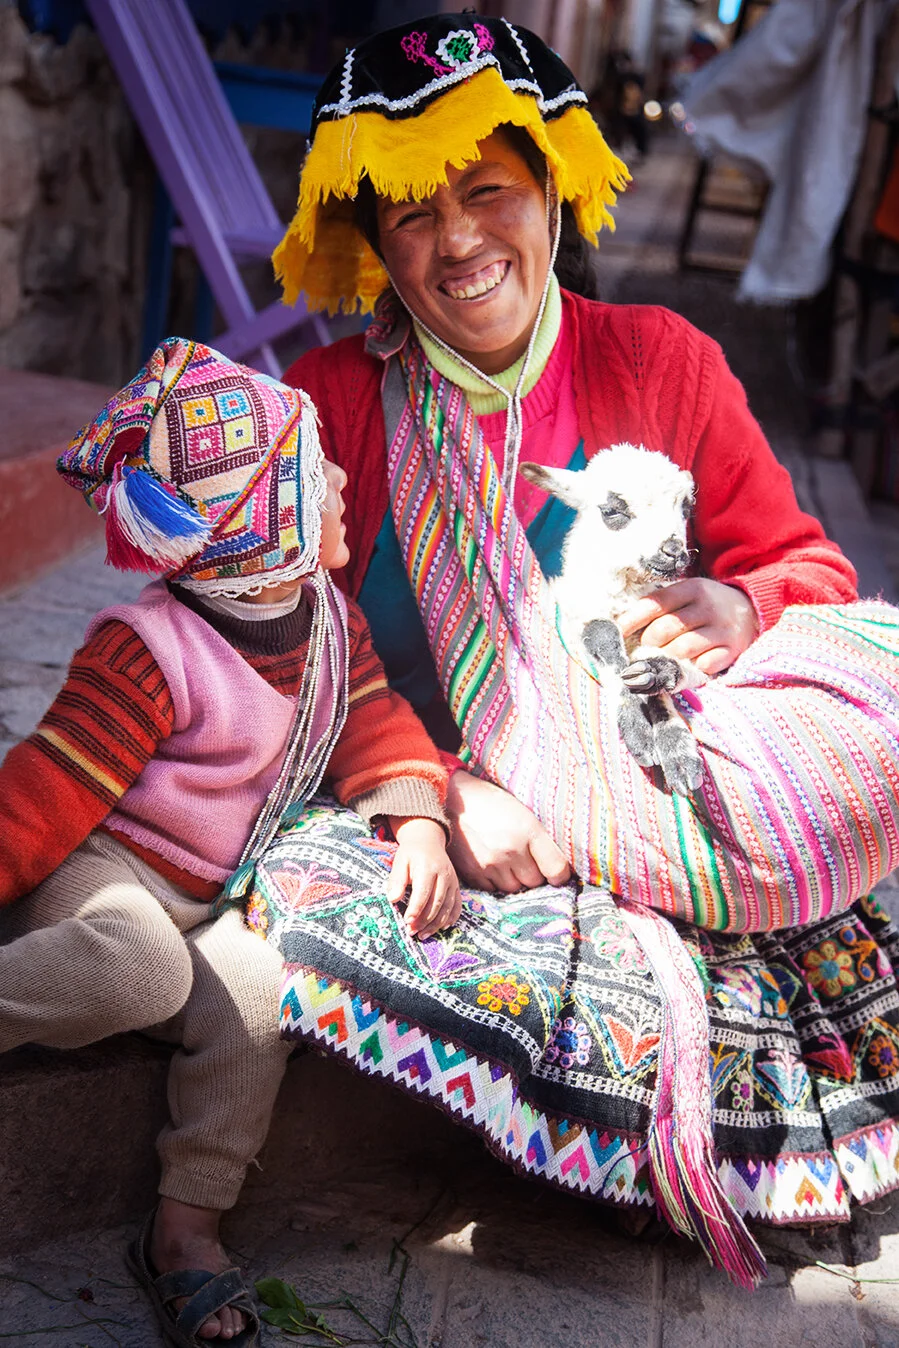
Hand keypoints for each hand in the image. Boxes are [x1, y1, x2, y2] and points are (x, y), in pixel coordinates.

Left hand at [386, 817, 461, 938]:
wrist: (428, 841)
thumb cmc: (411, 854)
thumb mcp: (400, 862)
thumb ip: (396, 880)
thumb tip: (392, 899)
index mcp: (428, 867)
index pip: (423, 892)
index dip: (416, 909)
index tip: (407, 922)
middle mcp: (444, 875)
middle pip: (437, 902)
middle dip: (424, 920)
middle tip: (412, 932)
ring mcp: (453, 882)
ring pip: (448, 907)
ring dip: (436, 924)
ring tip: (422, 935)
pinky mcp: (457, 887)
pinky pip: (457, 906)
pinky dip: (451, 919)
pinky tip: (441, 928)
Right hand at [444, 770, 571, 892]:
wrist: (452, 800)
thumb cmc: (492, 803)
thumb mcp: (523, 811)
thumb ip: (542, 839)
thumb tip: (559, 869)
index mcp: (529, 830)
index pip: (557, 869)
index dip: (560, 875)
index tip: (556, 873)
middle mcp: (511, 849)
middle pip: (535, 882)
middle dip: (534, 874)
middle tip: (525, 860)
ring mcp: (491, 863)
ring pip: (515, 888)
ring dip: (515, 879)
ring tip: (507, 861)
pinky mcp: (473, 873)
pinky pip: (494, 890)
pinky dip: (496, 882)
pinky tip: (492, 865)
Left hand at [618, 578, 758, 675]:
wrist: (751, 609)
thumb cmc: (706, 604)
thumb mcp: (687, 594)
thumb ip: (662, 605)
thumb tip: (622, 624)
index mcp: (692, 589)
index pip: (655, 603)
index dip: (632, 619)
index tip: (618, 631)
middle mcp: (708, 607)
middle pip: (666, 628)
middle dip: (649, 641)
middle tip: (647, 646)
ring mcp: (722, 629)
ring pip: (682, 648)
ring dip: (667, 656)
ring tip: (664, 655)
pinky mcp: (732, 649)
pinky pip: (705, 664)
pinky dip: (693, 666)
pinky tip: (690, 662)